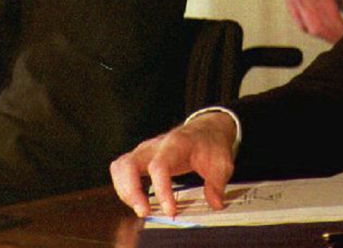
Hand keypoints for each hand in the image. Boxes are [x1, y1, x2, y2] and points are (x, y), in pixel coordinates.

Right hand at [109, 112, 236, 217]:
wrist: (205, 130)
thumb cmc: (209, 145)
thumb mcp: (222, 162)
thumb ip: (217, 183)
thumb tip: (215, 203)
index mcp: (175, 144)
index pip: (160, 166)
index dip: (161, 190)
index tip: (170, 210)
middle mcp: (155, 146)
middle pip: (129, 164)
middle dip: (132, 192)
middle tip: (144, 212)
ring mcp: (144, 151)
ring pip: (120, 167)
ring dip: (125, 191)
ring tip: (141, 208)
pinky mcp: (140, 158)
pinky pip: (121, 171)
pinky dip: (124, 188)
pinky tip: (138, 201)